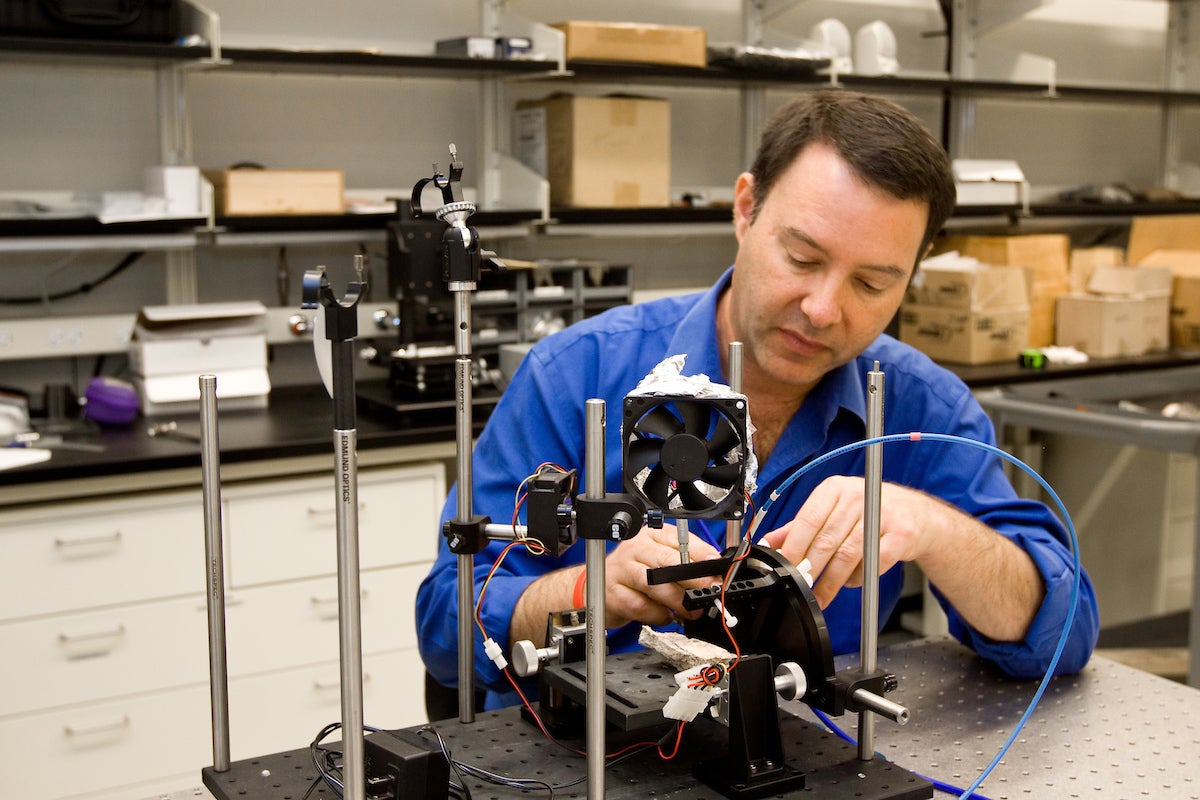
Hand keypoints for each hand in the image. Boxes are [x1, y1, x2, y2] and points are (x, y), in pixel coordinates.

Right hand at [601, 523, 721, 628]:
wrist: (598, 587)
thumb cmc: (634, 573)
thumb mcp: (658, 561)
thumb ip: (684, 563)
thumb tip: (713, 573)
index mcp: (650, 535)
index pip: (679, 539)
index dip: (701, 554)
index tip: (715, 567)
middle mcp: (635, 548)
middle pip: (667, 560)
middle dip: (693, 578)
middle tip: (709, 590)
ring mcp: (622, 569)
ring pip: (654, 584)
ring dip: (677, 601)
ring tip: (691, 610)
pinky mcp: (614, 593)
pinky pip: (642, 606)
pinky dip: (658, 615)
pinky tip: (665, 615)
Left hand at [760, 475, 933, 607]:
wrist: (918, 515)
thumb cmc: (870, 511)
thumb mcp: (834, 510)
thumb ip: (802, 525)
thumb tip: (772, 542)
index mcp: (835, 488)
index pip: (807, 520)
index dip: (793, 547)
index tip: (784, 566)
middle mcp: (857, 497)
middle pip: (825, 540)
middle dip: (809, 568)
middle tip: (800, 586)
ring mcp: (882, 514)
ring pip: (847, 555)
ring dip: (831, 580)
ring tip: (821, 594)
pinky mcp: (901, 535)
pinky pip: (872, 564)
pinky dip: (858, 578)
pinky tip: (850, 581)